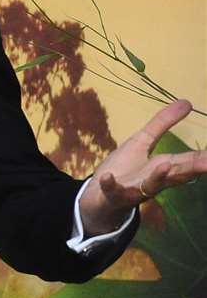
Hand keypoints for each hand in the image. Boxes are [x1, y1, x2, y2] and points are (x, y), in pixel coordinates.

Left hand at [78, 98, 206, 235]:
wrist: (100, 194)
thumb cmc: (126, 167)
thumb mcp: (143, 140)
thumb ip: (163, 123)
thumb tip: (187, 102)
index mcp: (164, 167)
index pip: (188, 161)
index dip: (203, 158)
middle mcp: (154, 180)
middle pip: (176, 174)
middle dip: (192, 169)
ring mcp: (134, 188)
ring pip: (150, 185)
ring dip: (158, 177)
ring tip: (166, 165)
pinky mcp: (113, 193)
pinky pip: (112, 190)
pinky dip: (110, 184)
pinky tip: (107, 177)